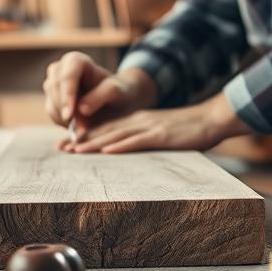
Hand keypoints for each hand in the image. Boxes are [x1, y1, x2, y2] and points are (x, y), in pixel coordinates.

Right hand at [42, 52, 155, 127]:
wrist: (116, 101)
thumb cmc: (118, 92)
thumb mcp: (117, 92)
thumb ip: (101, 96)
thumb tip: (81, 108)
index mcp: (76, 61)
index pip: (67, 76)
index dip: (67, 95)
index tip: (70, 116)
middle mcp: (60, 69)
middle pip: (54, 88)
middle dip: (64, 109)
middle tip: (79, 129)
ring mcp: (53, 84)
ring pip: (51, 103)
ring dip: (64, 118)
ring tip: (83, 129)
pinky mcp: (52, 99)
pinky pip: (52, 114)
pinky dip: (63, 123)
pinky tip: (78, 127)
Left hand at [61, 93, 251, 153]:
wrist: (211, 119)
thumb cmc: (188, 131)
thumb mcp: (161, 134)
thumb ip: (144, 140)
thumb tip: (127, 151)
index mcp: (137, 121)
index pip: (106, 129)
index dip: (85, 136)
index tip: (66, 145)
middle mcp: (139, 122)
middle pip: (106, 131)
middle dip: (82, 140)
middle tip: (61, 149)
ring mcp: (150, 128)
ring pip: (117, 135)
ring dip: (95, 144)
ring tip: (76, 151)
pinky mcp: (162, 135)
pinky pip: (138, 141)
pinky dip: (122, 146)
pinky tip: (108, 151)